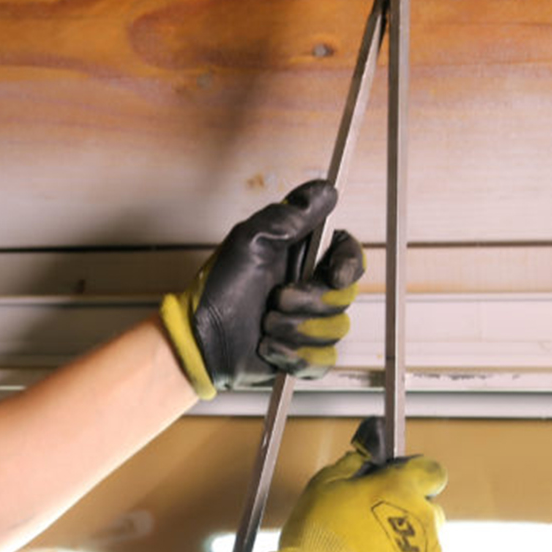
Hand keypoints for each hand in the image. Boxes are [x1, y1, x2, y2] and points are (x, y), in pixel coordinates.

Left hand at [160, 180, 364, 399]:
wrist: (201, 337)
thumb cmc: (219, 286)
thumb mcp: (248, 242)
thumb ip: (287, 217)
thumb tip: (326, 190)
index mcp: (303, 256)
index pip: (349, 254)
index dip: (350, 264)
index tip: (336, 275)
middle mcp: (312, 286)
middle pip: (346, 294)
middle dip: (311, 301)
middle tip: (276, 299)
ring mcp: (311, 321)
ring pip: (336, 329)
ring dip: (296, 329)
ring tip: (265, 324)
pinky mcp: (305, 354)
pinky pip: (324, 361)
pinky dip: (295, 356)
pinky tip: (268, 348)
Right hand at [265, 418, 447, 551]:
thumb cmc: (317, 539)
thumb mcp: (323, 486)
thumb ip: (353, 466)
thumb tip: (366, 454)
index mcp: (402, 490)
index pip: (431, 471)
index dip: (416, 476)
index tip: (401, 484)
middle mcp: (424, 521)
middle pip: (428, 511)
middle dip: (406, 516)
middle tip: (371, 527)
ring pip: (426, 547)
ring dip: (403, 550)